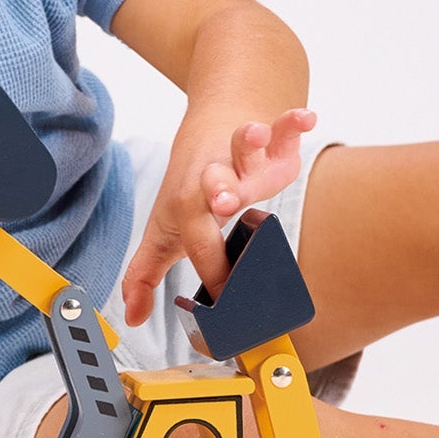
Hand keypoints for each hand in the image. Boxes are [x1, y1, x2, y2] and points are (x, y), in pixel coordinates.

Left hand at [122, 108, 315, 327]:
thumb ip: (146, 274)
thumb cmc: (190, 188)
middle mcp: (215, 176)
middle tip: (223, 201)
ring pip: (245, 145)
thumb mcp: (164, 231)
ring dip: (249, 141)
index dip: (214, 269)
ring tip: (254, 135)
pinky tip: (305, 119)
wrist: (208, 128)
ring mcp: (243, 155)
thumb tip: (133, 318)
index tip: (226, 295)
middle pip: (215, 181)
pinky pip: (283, 127)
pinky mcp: (272, 140)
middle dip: (221, 190)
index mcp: (189, 204)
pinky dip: (293, 122)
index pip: (200, 241)